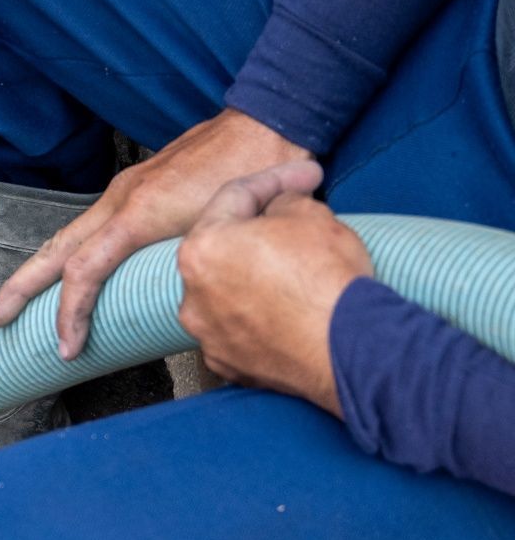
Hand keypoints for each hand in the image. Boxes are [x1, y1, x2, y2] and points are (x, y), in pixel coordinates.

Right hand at [0, 109, 310, 358]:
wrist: (269, 120)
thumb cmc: (258, 171)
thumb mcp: (234, 225)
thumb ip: (209, 262)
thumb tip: (205, 307)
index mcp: (139, 213)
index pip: (84, 271)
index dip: (69, 313)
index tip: (66, 348)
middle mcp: (121, 199)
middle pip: (55, 250)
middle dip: (21, 288)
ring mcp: (125, 189)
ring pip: (69, 235)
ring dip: (39, 270)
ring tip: (18, 299)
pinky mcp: (137, 185)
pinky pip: (90, 225)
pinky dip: (69, 252)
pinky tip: (68, 267)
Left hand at [176, 160, 373, 413]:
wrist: (349, 348)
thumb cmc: (327, 278)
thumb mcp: (312, 216)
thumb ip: (284, 202)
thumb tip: (278, 207)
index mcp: (202, 247)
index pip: (235, 197)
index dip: (276, 179)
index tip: (308, 177)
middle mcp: (191, 293)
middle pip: (223, 248)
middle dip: (258, 230)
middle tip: (296, 219)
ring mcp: (206, 333)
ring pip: (227, 291)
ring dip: (254, 276)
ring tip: (294, 269)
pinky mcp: (226, 362)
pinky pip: (239, 328)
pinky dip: (258, 316)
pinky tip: (287, 310)